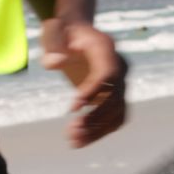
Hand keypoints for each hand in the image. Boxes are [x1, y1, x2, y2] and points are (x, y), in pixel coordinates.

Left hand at [41, 18, 127, 147]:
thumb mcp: (53, 32)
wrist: (77, 34)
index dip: (93, 92)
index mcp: (106, 47)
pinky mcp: (117, 96)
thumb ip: (53, 45)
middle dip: (95, 116)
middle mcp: (120, 66)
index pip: (107, 73)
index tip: (73, 107)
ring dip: (98, 130)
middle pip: (115, 97)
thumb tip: (56, 63)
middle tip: (72, 129)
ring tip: (74, 140)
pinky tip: (81, 141)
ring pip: (118, 112)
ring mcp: (121, 82)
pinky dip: (100, 131)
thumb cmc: (63, 33)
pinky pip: (115, 118)